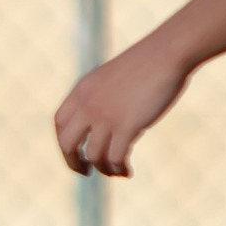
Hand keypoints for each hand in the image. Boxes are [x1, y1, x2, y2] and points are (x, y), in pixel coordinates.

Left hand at [52, 42, 185, 177]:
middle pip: (67, 144)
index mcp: (82, 90)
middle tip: (86, 172)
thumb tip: (103, 119)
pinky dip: (119, 169)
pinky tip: (127, 171)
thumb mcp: (113, 77)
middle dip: (73, 162)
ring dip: (104, 169)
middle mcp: (88, 105)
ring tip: (117, 172)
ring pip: (93, 156)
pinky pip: (115, 158)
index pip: (59, 123)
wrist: (166, 54)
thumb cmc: (146, 63)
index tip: (75, 152)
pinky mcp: (126, 126)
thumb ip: (102, 95)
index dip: (64, 142)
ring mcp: (106, 116)